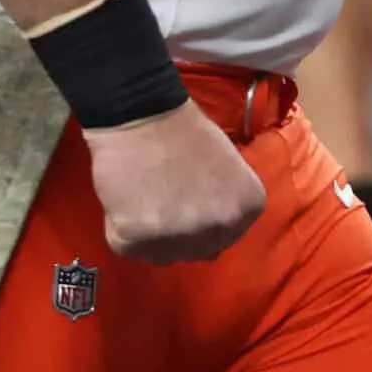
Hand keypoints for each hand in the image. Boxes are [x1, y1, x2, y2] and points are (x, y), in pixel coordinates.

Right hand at [82, 100, 266, 263]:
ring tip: (147, 199)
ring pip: (164, 256)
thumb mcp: (230, 167)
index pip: (228, 236)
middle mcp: (219, 229)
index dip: (207, 221)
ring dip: (154, 237)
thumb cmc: (188, 132)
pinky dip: (124, 230)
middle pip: (199, 251)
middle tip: (166, 203)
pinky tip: (128, 200)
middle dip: (184, 233)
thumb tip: (215, 229)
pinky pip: (129, 249)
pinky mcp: (136, 241)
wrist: (144, 115)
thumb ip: (227, 203)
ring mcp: (178, 238)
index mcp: (247, 208)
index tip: (192, 201)